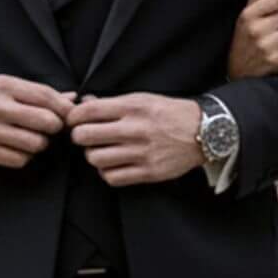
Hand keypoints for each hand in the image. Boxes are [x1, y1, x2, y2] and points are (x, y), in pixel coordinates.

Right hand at [0, 76, 75, 169]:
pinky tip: (16, 149)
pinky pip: (20, 159)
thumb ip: (36, 93)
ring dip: (39, 144)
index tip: (71, 115)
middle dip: (55, 128)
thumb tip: (72, 98)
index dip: (65, 109)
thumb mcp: (2, 86)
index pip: (46, 97)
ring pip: (36, 144)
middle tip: (50, 128)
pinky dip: (24, 157)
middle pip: (46, 122)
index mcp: (5, 86)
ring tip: (31, 138)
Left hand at [67, 93, 204, 185]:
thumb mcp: (142, 99)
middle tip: (86, 137)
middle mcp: (135, 129)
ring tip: (101, 151)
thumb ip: (112, 103)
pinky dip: (107, 172)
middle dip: (79, 137)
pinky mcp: (148, 172)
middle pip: (84, 137)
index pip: (87, 111)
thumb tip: (84, 104)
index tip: (74, 121)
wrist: (204, 132)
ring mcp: (142, 153)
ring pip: (95, 159)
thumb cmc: (170, 113)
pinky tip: (113, 165)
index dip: (73, 117)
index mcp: (132, 107)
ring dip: (93, 155)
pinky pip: (112, 177)